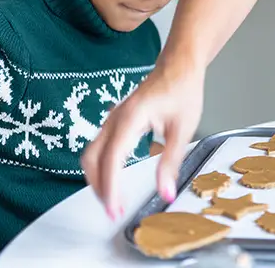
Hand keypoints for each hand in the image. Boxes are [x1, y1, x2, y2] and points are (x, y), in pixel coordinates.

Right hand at [81, 61, 204, 220]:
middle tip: (114, 210)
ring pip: (91, 154)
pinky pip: (99, 147)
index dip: (110, 188)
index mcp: (130, 118)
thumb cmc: (183, 89)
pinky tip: (114, 180)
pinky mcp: (116, 121)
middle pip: (92, 159)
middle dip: (99, 187)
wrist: (179, 65)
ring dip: (98, 179)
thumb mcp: (183, 129)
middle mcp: (115, 118)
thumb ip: (171, 162)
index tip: (114, 209)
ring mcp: (112, 119)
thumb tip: (166, 192)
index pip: (111, 159)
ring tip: (114, 200)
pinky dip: (101, 167)